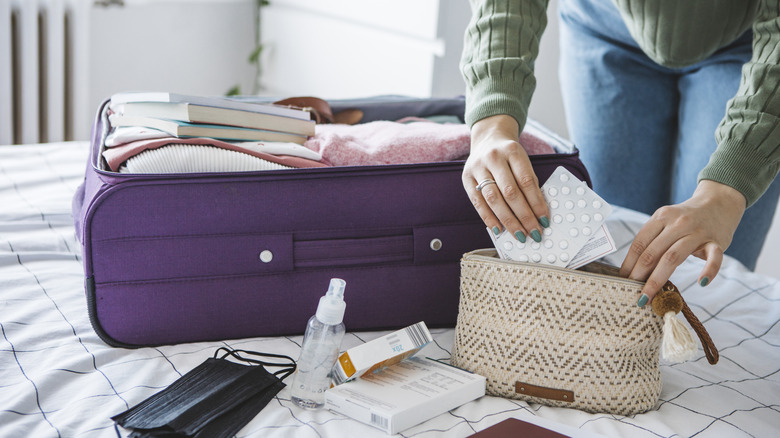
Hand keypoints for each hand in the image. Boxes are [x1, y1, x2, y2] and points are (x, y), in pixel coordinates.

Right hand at [463, 115, 549, 242]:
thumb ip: (529, 182)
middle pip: (510, 192)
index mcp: (512, 151)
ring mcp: (478, 167)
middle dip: (524, 216)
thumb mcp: (522, 161)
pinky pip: (478, 202)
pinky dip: (488, 218)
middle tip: (534, 232)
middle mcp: (493, 157)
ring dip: (508, 220)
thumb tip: (537, 213)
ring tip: (519, 234)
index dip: (537, 203)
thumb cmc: (509, 155)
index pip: (527, 181)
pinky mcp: (466, 178)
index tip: (544, 220)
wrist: (487, 139)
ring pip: (493, 198)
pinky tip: (498, 229)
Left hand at [620, 180, 746, 305]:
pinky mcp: (718, 241)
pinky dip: (709, 270)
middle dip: (639, 276)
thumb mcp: (667, 222)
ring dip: (658, 279)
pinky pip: (714, 257)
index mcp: (661, 217)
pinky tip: (701, 283)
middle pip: (653, 253)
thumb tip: (634, 270)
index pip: (640, 244)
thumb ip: (654, 241)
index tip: (622, 281)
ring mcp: (698, 232)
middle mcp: (677, 223)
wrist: (719, 202)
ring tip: (649, 297)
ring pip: (673, 257)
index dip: (628, 264)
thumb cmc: (686, 218)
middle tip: (633, 295)